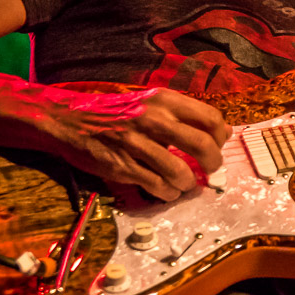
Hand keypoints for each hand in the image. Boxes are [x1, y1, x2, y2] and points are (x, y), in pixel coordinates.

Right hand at [40, 85, 230, 200]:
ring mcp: (137, 145)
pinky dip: (169, 193)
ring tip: (187, 184)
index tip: (218, 145)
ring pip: (180, 172)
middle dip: (213, 163)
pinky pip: (157, 187)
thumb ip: (186, 115)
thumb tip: (224, 129)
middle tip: (211, 170)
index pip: (209, 118)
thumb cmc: (117, 111)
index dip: (220, 136)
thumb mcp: (152, 103)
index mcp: (164, 100)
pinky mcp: (122, 167)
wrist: (70, 120)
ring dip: (189, 183)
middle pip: (202, 145)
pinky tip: (168, 191)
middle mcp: (153, 120)